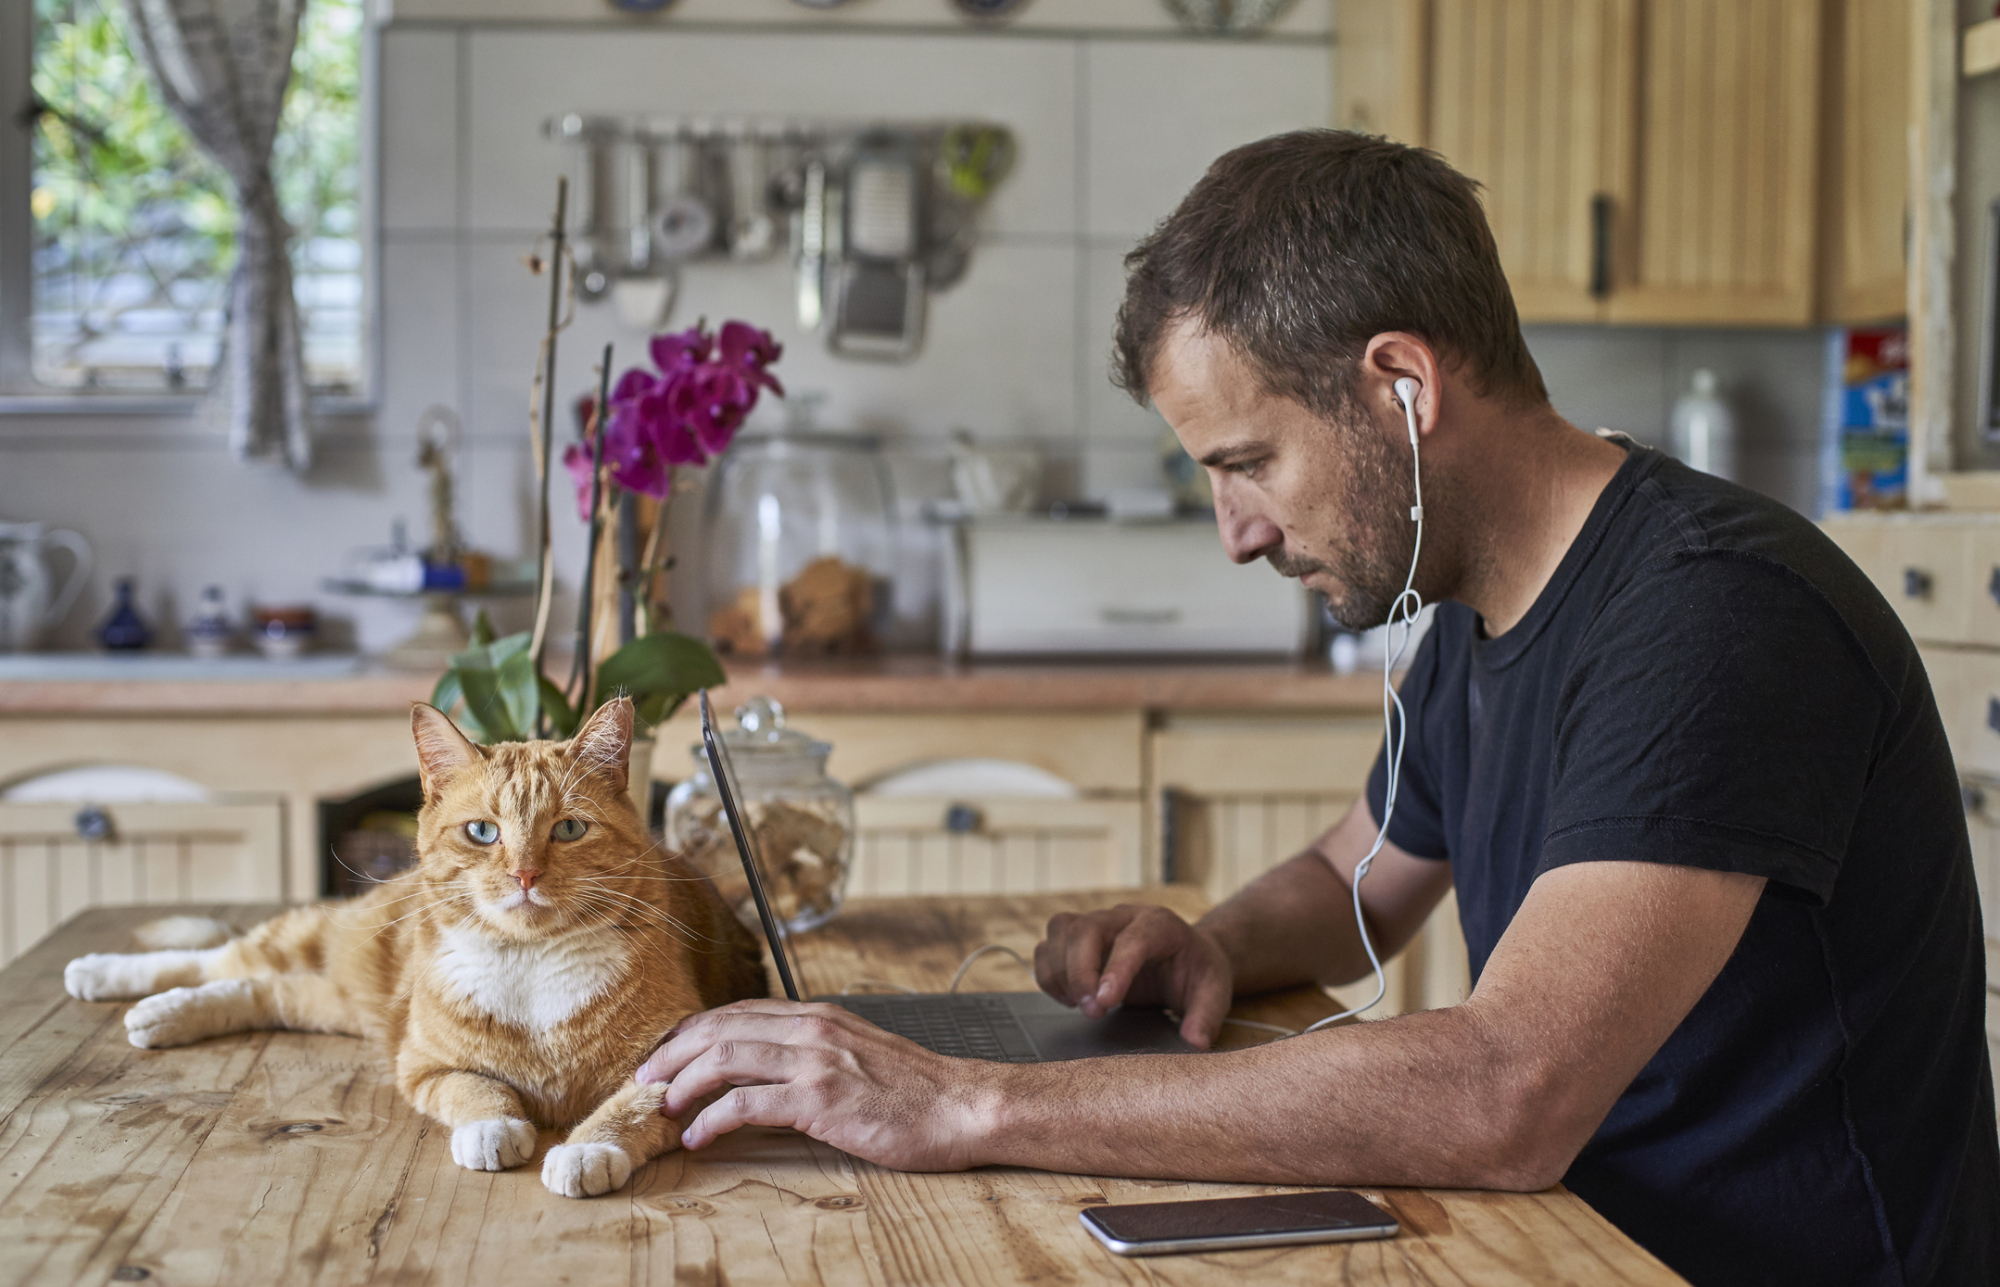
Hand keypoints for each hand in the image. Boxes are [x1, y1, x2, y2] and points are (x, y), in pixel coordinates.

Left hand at [635, 1000, 1001, 1170]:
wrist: (962, 1106)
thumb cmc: (916, 1091)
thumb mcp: (858, 1053)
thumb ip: (814, 1053)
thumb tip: (768, 1071)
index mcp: (818, 1016)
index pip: (737, 1011)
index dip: (692, 1030)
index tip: (666, 1052)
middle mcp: (811, 1029)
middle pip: (719, 1028)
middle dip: (672, 1052)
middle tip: (646, 1078)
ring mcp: (815, 1062)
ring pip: (724, 1058)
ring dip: (683, 1082)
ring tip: (663, 1106)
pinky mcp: (819, 1099)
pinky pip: (746, 1104)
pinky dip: (711, 1118)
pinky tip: (698, 1135)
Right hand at [1034, 904, 1233, 1047]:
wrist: (1188, 955)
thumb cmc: (1198, 972)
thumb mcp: (1214, 993)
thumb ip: (1206, 1016)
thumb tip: (1195, 1042)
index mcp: (1160, 925)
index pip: (1132, 940)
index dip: (1116, 969)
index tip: (1106, 1002)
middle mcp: (1124, 917)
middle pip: (1085, 928)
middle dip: (1080, 972)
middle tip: (1092, 1011)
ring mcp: (1097, 924)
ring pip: (1060, 930)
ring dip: (1060, 972)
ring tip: (1080, 1005)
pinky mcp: (1077, 938)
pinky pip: (1047, 947)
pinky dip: (1049, 975)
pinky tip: (1070, 999)